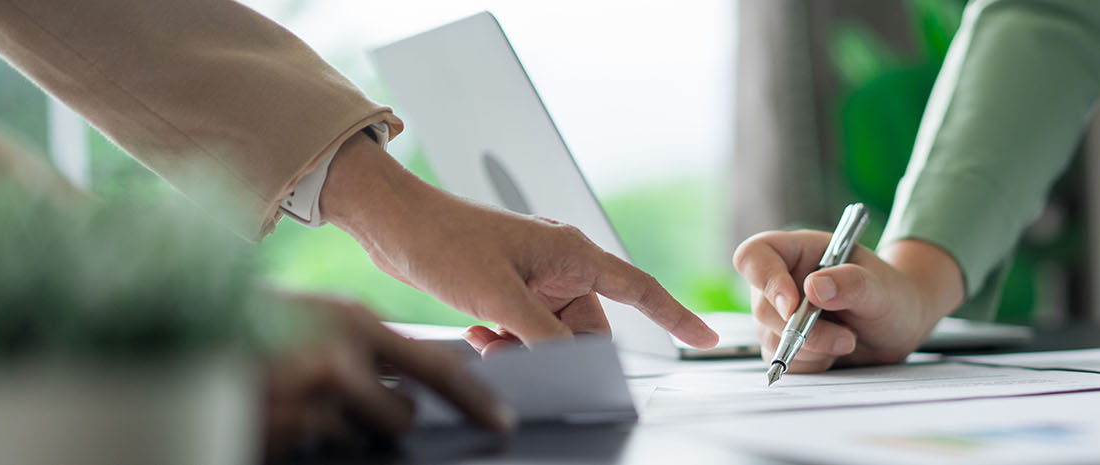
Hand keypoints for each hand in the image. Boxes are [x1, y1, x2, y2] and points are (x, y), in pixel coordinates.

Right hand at [261, 293, 511, 456]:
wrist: (161, 339)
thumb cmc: (236, 325)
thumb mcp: (304, 318)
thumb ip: (353, 343)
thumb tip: (403, 382)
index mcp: (350, 321)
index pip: (437, 366)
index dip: (475, 398)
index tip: (501, 421)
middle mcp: (338, 360)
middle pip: (402, 416)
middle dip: (382, 419)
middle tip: (341, 400)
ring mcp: (309, 404)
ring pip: (358, 438)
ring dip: (336, 429)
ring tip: (291, 398)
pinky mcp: (284, 436)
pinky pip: (316, 449)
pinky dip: (299, 438)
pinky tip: (269, 411)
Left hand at [319, 135, 717, 349]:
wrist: (393, 224)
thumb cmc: (444, 241)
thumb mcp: (499, 297)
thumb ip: (542, 336)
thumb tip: (570, 364)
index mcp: (573, 252)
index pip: (640, 289)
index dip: (676, 316)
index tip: (706, 337)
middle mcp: (561, 262)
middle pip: (589, 326)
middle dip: (559, 349)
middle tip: (520, 353)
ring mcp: (535, 275)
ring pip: (554, 333)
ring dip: (525, 346)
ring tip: (489, 338)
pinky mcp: (510, 285)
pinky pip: (527, 328)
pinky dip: (506, 339)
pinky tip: (480, 334)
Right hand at [732, 231, 964, 372]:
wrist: (900, 326)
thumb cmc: (892, 295)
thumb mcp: (881, 288)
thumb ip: (851, 283)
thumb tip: (814, 287)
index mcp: (798, 252)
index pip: (755, 256)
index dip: (765, 280)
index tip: (792, 306)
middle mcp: (782, 282)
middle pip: (762, 308)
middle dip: (801, 330)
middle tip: (845, 337)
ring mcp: (780, 316)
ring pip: (772, 340)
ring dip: (812, 350)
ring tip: (848, 340)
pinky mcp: (786, 344)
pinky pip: (783, 361)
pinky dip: (812, 364)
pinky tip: (835, 353)